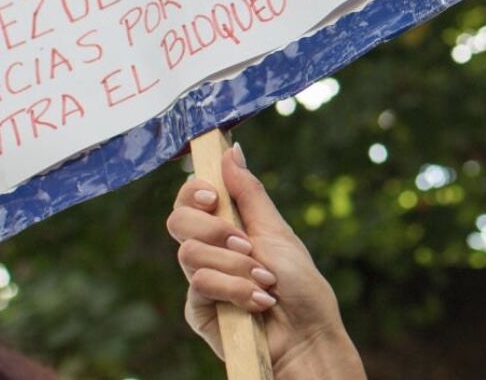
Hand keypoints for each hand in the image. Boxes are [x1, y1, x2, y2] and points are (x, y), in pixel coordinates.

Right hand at [167, 144, 365, 379]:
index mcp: (227, 227)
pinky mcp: (199, 311)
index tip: (211, 195)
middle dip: (214, 229)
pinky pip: (199, 285)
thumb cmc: (301, 286)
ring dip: (235, 265)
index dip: (192, 191)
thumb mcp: (277, 231)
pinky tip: (258, 301)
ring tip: (265, 281)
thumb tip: (231, 150)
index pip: (190, 200)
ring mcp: (203, 281)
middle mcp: (210, 251)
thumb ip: (249, 193)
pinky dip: (234, 289)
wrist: (308, 335)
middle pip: (178, 221)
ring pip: (190, 254)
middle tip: (246, 244)